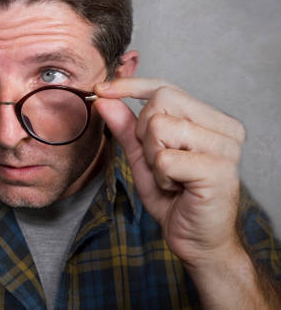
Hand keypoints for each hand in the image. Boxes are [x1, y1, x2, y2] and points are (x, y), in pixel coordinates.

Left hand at [94, 78, 245, 268]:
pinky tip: (177, 188)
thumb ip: (125, 126)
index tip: (101, 89)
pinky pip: (164, 158)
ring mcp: (225, 147)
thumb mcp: (142, 156)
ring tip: (171, 177)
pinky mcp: (218, 169)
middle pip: (161, 101)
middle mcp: (225, 128)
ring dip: (152, 157)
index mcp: (211, 119)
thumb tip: (104, 98)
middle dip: (144, 133)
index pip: (166, 87)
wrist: (195, 240)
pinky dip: (160, 176)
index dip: (130, 86)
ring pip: (159, 128)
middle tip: (159, 162)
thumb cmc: (173, 197)